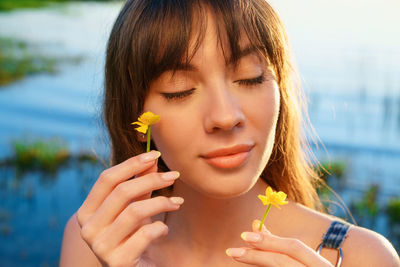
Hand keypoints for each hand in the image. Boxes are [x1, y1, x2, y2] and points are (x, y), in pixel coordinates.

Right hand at [76, 150, 182, 266]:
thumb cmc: (134, 236)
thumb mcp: (135, 207)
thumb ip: (140, 184)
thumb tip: (152, 159)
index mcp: (86, 212)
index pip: (106, 179)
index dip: (131, 164)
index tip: (155, 155)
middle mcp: (87, 229)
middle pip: (121, 192)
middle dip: (152, 180)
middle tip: (173, 176)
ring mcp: (100, 247)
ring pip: (135, 211)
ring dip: (162, 202)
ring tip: (177, 203)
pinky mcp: (118, 262)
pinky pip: (145, 234)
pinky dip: (161, 227)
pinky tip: (164, 230)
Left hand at [226, 220, 333, 266]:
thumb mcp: (299, 260)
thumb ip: (278, 245)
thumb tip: (255, 225)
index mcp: (321, 265)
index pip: (294, 247)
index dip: (269, 240)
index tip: (244, 235)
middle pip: (283, 262)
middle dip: (256, 256)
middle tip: (232, 251)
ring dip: (256, 265)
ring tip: (238, 257)